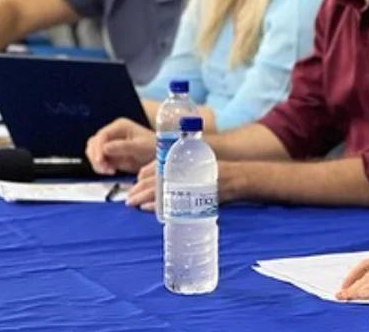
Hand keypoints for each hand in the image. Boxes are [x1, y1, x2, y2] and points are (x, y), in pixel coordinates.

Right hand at [85, 118, 154, 174]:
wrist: (159, 155)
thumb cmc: (153, 147)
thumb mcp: (141, 147)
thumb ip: (124, 147)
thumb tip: (105, 148)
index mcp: (120, 126)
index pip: (102, 135)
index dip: (98, 148)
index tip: (99, 160)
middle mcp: (113, 133)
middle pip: (94, 143)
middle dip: (96, 157)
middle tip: (104, 169)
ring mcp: (110, 143)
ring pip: (93, 152)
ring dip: (97, 163)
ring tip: (109, 171)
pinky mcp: (110, 154)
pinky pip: (99, 160)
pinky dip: (101, 166)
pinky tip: (111, 171)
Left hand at [125, 160, 241, 211]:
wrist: (238, 177)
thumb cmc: (217, 171)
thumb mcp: (197, 164)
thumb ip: (180, 169)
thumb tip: (160, 178)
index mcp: (181, 160)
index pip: (154, 168)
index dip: (141, 177)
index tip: (135, 185)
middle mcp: (182, 169)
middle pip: (153, 181)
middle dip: (138, 190)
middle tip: (129, 198)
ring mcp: (187, 182)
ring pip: (158, 191)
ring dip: (143, 198)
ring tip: (134, 204)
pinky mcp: (193, 195)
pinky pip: (170, 202)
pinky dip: (157, 205)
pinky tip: (148, 208)